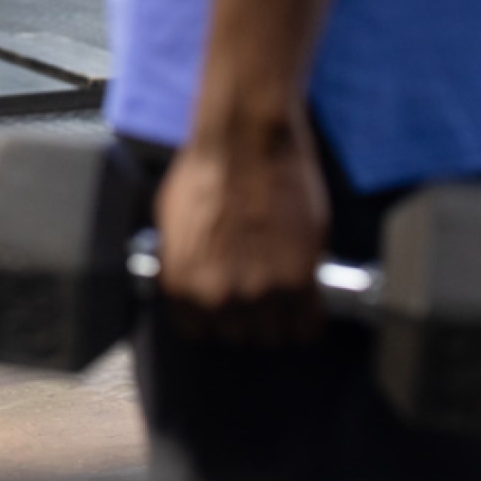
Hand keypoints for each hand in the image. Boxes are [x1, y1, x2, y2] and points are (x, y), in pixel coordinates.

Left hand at [154, 112, 327, 343]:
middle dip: (247, 320)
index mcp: (181, 285)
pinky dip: (309, 320)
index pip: (199, 333)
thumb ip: (180, 266)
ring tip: (282, 301)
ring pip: (276, 336)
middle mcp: (218, 296)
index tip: (226, 310)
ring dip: (280, 322)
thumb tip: (189, 284)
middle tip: (258, 299)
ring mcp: (262, 291)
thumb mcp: (171, 225)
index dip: (215, 319)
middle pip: (239, 337)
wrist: (246, 142)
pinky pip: (309, 324)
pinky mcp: (302, 278)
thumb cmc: (204, 173)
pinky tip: (307, 305)